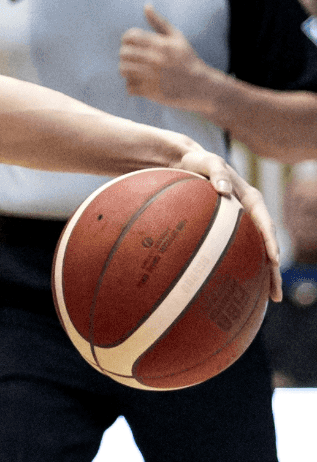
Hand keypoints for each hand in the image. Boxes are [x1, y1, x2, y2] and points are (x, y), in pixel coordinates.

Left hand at [121, 5, 217, 111]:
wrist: (201, 86)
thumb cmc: (186, 59)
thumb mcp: (176, 38)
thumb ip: (159, 22)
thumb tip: (146, 5)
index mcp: (161, 44)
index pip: (130, 37)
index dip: (127, 40)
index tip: (132, 45)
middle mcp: (155, 59)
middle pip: (123, 53)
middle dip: (125, 56)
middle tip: (133, 59)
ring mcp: (152, 76)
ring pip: (123, 70)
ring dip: (126, 71)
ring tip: (135, 71)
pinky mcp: (151, 92)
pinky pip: (129, 87)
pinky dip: (132, 87)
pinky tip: (142, 84)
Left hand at [172, 147, 283, 300]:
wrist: (185, 162)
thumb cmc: (197, 162)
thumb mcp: (207, 162)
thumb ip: (216, 173)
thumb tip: (224, 191)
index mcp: (251, 199)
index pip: (265, 225)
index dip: (270, 243)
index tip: (274, 262)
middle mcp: (249, 214)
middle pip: (265, 245)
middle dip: (272, 271)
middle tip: (275, 295)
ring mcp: (239, 223)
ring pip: (252, 252)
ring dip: (260, 275)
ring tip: (264, 299)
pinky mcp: (225, 229)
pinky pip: (233, 250)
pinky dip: (237, 266)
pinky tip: (232, 286)